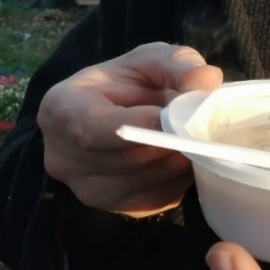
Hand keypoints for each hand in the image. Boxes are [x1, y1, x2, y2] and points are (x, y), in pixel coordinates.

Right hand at [39, 43, 222, 217]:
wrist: (111, 113)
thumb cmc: (125, 82)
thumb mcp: (148, 60)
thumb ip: (177, 64)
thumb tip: (208, 79)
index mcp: (61, 110)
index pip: (93, 127)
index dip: (138, 124)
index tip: (174, 115)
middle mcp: (64, 158)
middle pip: (126, 158)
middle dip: (170, 141)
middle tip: (204, 124)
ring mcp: (88, 190)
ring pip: (146, 181)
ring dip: (180, 160)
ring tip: (197, 136)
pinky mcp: (116, 209)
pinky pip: (157, 199)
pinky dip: (179, 179)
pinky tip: (186, 156)